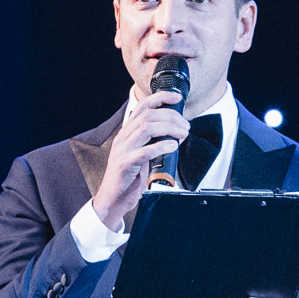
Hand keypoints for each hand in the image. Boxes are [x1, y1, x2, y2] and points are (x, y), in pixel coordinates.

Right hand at [91, 88, 189, 232]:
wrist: (113, 199)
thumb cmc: (129, 178)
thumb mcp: (142, 155)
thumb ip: (154, 143)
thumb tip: (178, 134)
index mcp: (127, 133)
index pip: (142, 107)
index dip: (160, 98)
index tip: (176, 98)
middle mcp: (123, 138)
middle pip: (147, 115)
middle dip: (171, 116)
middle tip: (185, 126)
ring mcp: (122, 150)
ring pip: (146, 128)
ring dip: (169, 128)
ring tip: (182, 134)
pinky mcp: (124, 165)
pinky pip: (144, 151)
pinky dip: (161, 146)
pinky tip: (173, 146)